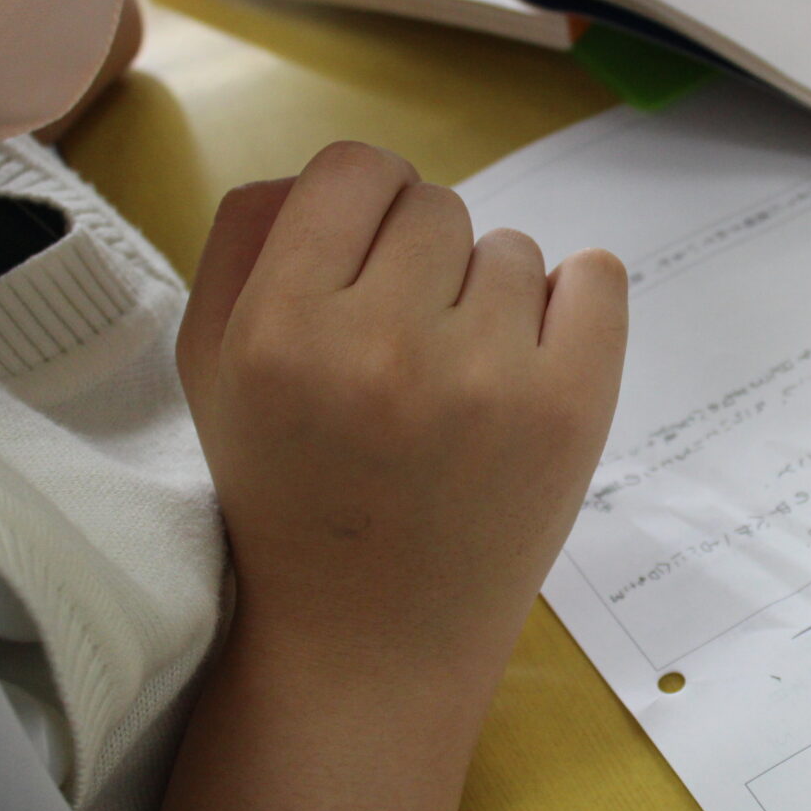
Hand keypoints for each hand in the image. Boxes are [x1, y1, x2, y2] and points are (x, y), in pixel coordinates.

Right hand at [176, 141, 626, 670]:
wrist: (371, 642)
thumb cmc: (289, 493)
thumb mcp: (214, 370)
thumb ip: (245, 245)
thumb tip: (316, 172)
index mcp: (281, 329)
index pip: (352, 168)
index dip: (363, 206)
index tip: (368, 263)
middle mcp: (382, 344)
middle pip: (436, 205)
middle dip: (424, 263)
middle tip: (409, 352)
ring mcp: (487, 378)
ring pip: (513, 249)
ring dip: (492, 300)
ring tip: (458, 389)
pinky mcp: (571, 409)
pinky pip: (597, 277)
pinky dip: (575, 304)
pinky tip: (532, 362)